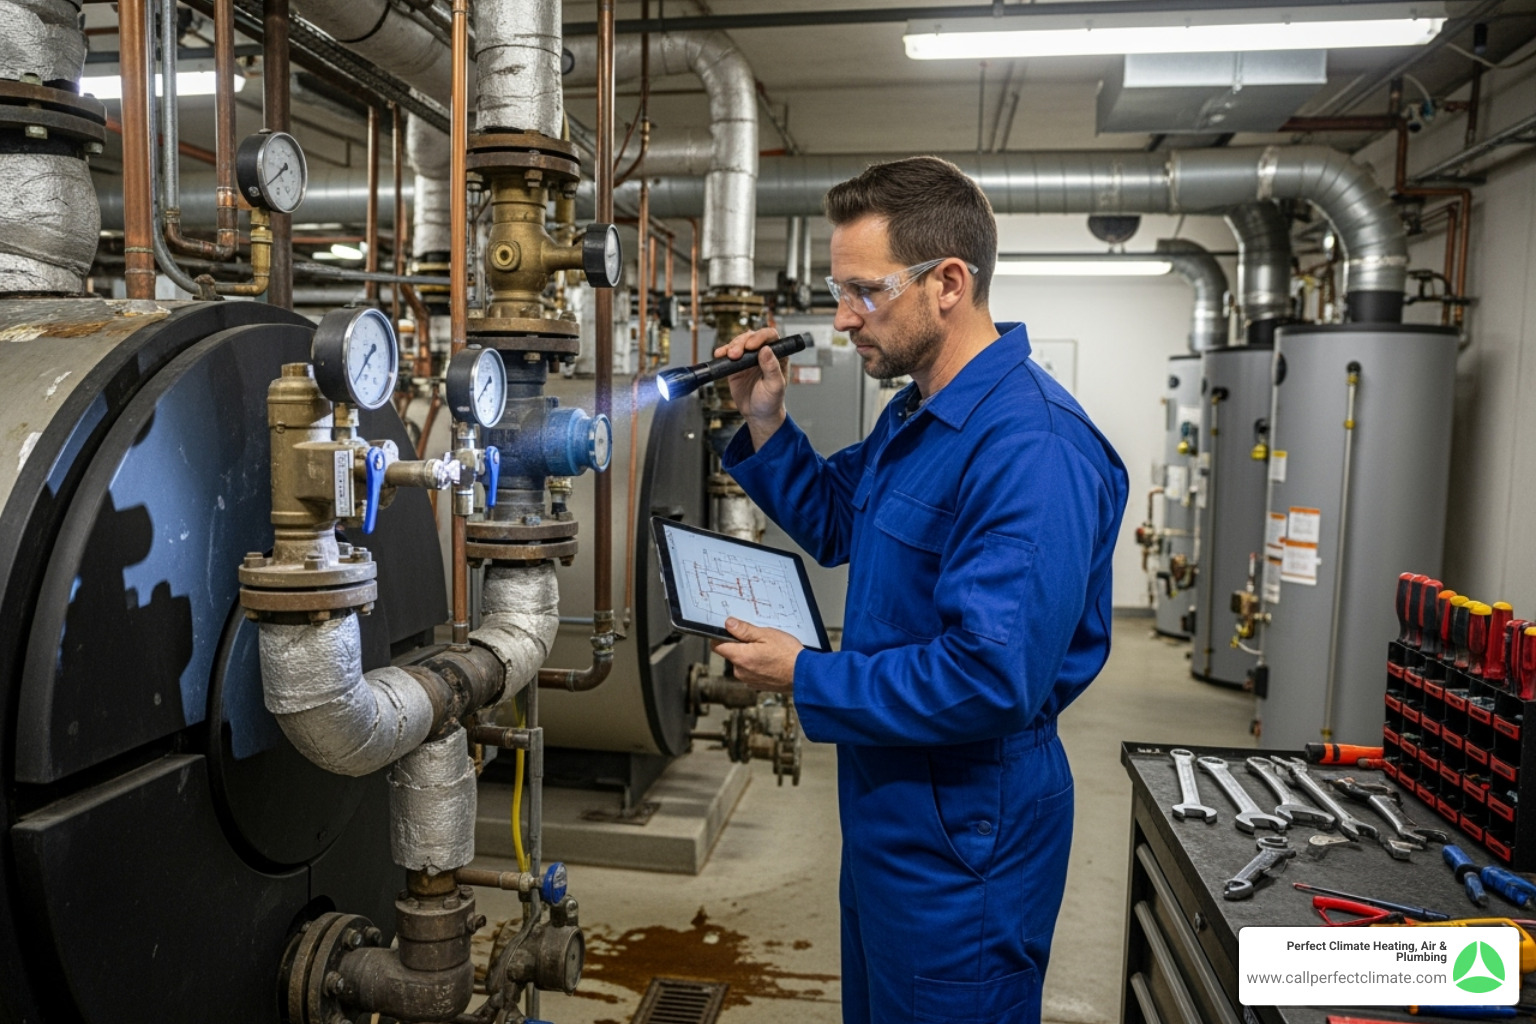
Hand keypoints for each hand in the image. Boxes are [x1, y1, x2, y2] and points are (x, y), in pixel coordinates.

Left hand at [711, 617, 801, 693]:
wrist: (803, 674)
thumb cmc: (788, 654)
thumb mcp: (766, 634)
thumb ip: (744, 630)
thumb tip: (729, 624)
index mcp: (740, 657)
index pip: (717, 646)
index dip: (721, 636)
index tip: (730, 631)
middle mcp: (740, 671)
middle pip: (731, 654)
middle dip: (741, 645)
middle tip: (759, 640)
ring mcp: (748, 680)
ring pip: (742, 663)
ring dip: (750, 656)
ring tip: (769, 651)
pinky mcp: (757, 685)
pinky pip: (751, 671)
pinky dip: (757, 665)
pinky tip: (771, 661)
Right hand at [714, 327, 787, 449]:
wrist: (757, 414)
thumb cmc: (771, 401)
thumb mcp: (775, 386)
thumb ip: (772, 368)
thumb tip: (766, 349)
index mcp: (777, 356)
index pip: (771, 337)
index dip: (761, 337)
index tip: (751, 345)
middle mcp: (763, 354)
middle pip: (751, 337)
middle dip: (742, 343)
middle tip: (735, 354)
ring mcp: (748, 358)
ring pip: (739, 343)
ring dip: (732, 346)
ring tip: (728, 356)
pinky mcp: (736, 365)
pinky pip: (728, 354)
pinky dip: (723, 352)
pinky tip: (719, 354)